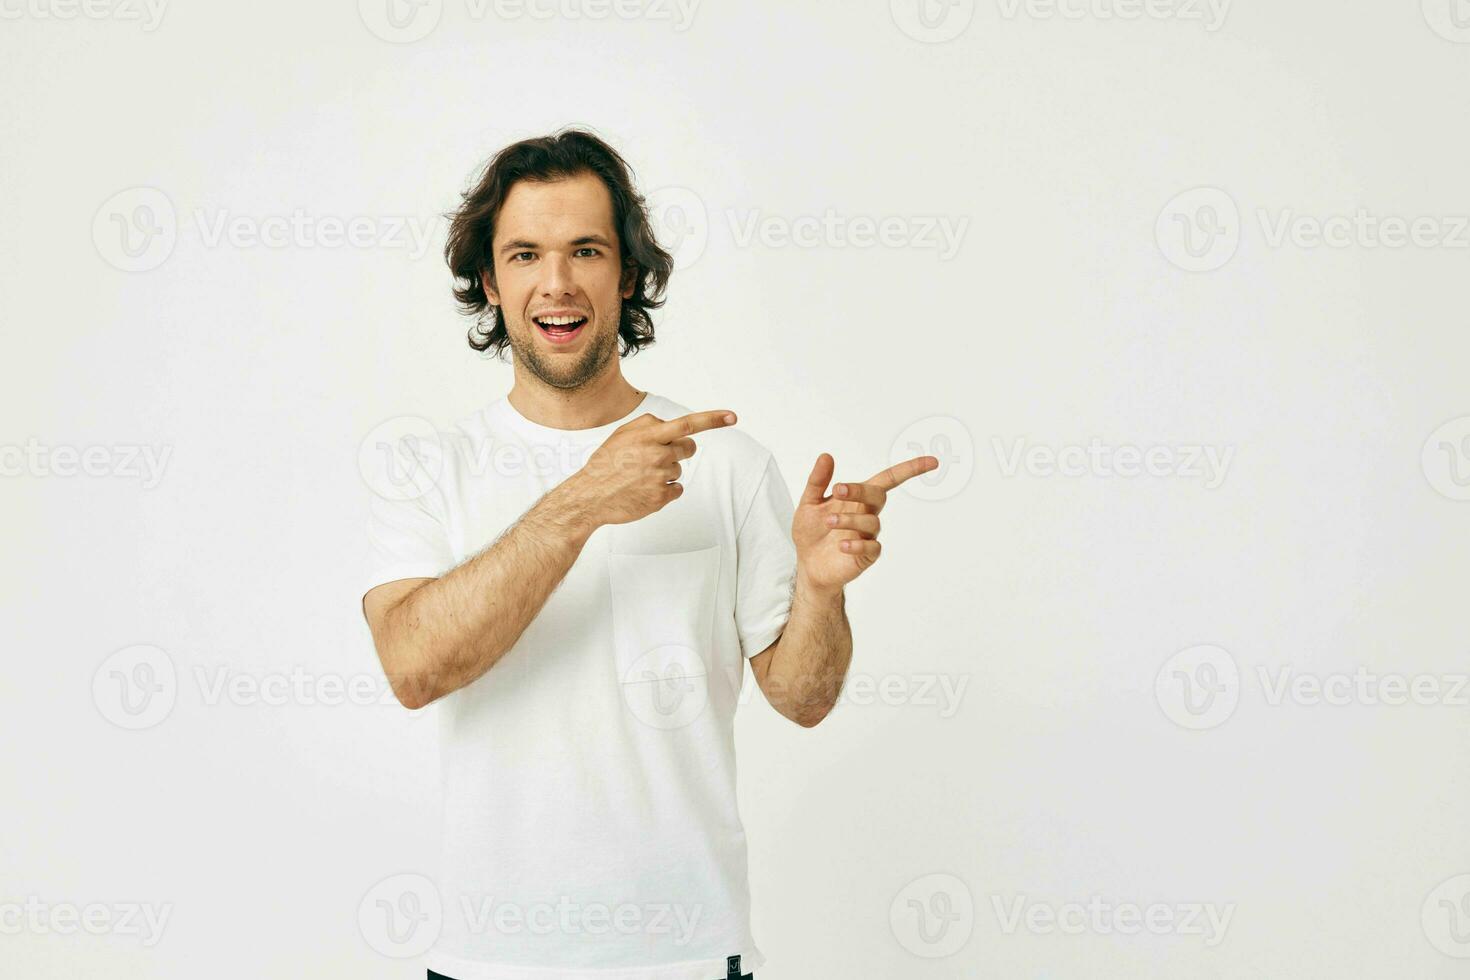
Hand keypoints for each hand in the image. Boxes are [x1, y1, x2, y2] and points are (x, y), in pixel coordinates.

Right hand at [563, 409, 737, 526]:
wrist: (589, 496)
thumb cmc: (606, 464)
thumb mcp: (623, 435)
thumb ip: (650, 426)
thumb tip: (674, 429)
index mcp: (648, 436)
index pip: (687, 424)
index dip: (712, 419)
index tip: (732, 417)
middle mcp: (657, 454)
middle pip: (689, 448)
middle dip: (679, 450)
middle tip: (655, 457)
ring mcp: (660, 476)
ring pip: (679, 469)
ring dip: (665, 472)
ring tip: (640, 476)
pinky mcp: (661, 497)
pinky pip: (677, 489)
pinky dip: (665, 489)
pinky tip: (644, 489)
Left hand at [792, 452, 938, 594]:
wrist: (807, 564)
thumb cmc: (811, 531)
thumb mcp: (809, 503)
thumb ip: (817, 481)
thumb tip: (826, 456)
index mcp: (857, 498)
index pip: (888, 479)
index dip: (910, 470)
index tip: (932, 462)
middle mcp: (867, 514)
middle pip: (878, 496)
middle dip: (860, 490)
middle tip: (838, 490)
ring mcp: (868, 535)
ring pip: (871, 522)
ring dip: (848, 520)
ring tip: (828, 522)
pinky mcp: (866, 556)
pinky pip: (872, 548)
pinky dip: (857, 544)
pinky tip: (842, 545)